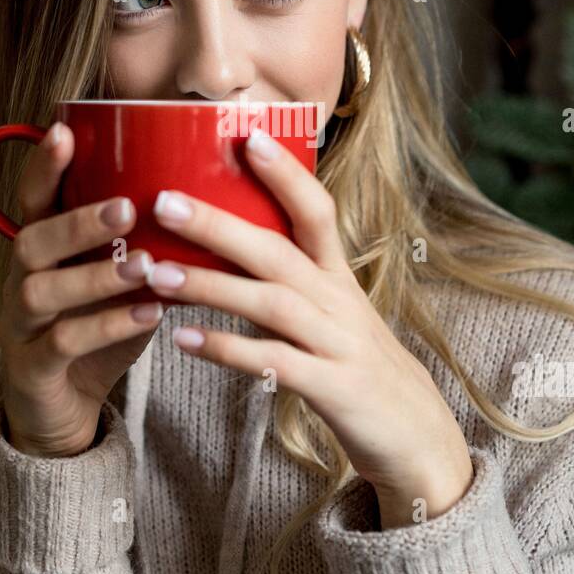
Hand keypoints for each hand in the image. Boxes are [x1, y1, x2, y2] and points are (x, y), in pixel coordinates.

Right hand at [0, 122, 168, 457]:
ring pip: (41, 292)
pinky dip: (106, 327)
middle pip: (32, 241)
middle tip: (128, 209)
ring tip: (145, 264)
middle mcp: (21, 281)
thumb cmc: (99, 329)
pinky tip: (148, 316)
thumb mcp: (120, 281)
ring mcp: (20, 326)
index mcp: (42, 250)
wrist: (66, 408)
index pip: (33, 199)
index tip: (64, 130)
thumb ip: (145, 242)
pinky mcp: (33, 369)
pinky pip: (62, 344)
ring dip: (95, 275)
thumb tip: (213, 198)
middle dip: (78, 222)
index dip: (43, 165)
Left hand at [145, 128, 473, 520]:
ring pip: (270, 303)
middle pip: (277, 251)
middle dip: (219, 224)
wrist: (418, 438)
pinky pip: (274, 364)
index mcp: (338, 278)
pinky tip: (184, 341)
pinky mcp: (332, 389)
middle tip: (163, 201)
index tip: (247, 136)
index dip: (286, 174)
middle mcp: (339, 302)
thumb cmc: (359, 368)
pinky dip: (229, 350)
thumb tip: (228, 245)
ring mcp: (337, 345)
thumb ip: (290, 281)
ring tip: (154, 273)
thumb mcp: (333, 315)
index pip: (316, 212)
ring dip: (210, 285)